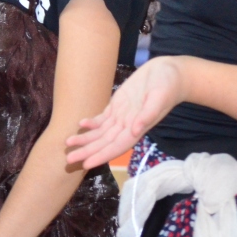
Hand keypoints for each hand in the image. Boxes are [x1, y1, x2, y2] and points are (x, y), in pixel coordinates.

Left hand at [66, 55, 189, 168]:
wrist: (169, 72)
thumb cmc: (167, 85)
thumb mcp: (159, 98)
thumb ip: (148, 114)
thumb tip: (135, 130)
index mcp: (138, 127)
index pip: (116, 146)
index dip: (101, 155)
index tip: (87, 164)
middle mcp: (128, 125)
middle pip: (104, 142)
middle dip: (87, 151)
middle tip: (68, 159)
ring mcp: (122, 115)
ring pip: (100, 132)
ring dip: (85, 139)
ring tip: (67, 144)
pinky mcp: (118, 105)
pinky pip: (103, 118)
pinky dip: (91, 123)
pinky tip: (80, 125)